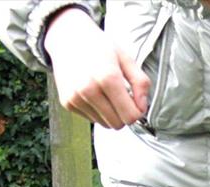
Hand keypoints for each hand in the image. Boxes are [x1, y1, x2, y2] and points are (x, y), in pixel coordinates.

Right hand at [43, 8, 149, 128]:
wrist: (67, 38)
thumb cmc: (100, 48)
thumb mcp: (126, 59)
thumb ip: (140, 83)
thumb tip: (142, 108)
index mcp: (108, 78)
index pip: (130, 116)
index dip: (137, 112)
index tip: (135, 102)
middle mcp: (89, 90)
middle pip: (117, 124)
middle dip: (124, 115)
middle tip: (122, 98)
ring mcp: (76, 97)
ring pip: (104, 124)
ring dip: (110, 114)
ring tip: (106, 94)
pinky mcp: (67, 102)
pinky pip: (91, 119)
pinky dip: (96, 111)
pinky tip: (93, 93)